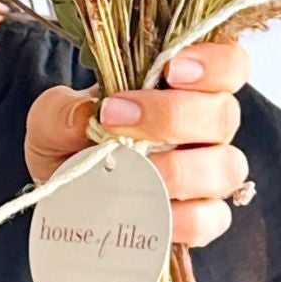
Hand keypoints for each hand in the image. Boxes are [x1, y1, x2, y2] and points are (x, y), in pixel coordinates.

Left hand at [24, 38, 253, 249]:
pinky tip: (148, 212)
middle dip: (172, 115)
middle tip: (115, 117)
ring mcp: (208, 174)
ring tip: (130, 170)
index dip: (213, 63)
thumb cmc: (69, 143)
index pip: (229, 64)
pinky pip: (212, 218)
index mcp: (183, 88)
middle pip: (224, 114)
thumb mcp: (51, 119)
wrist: (61, 198)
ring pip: (225, 166)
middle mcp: (205, 128)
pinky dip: (182, 217)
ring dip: (178, 168)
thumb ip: (61, 110)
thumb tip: (86, 116)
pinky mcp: (202, 217)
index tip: (171, 69)